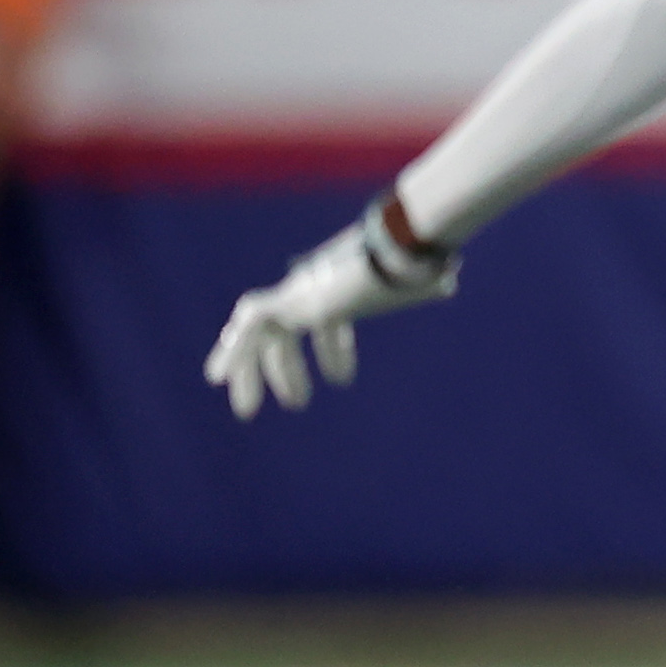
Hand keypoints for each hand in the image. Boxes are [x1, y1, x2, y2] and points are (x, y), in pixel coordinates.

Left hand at [204, 197, 460, 418]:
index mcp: (343, 286)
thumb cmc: (414, 268)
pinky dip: (233, 352)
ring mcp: (299, 294)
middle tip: (296, 403)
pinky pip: (252, 329)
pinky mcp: (288, 302)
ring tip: (246, 410)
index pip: (329, 320)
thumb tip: (447, 281)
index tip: (341, 379)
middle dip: (284, 369)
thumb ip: (429, 281)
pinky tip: (218, 379)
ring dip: (253, 371)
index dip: (335, 350)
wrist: (396, 255)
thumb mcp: (421, 280)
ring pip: (262, 335)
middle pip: (287, 333)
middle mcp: (314, 288)